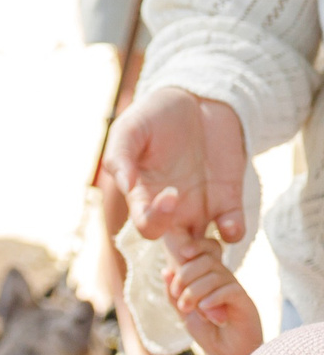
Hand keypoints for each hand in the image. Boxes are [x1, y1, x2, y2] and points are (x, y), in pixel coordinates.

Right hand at [104, 86, 248, 244]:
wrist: (197, 99)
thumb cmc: (155, 114)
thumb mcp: (130, 128)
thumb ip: (121, 155)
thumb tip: (125, 184)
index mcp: (143, 194)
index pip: (145, 224)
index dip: (155, 219)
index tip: (169, 194)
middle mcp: (170, 208)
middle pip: (173, 247)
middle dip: (183, 256)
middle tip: (193, 247)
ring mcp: (200, 206)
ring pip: (201, 247)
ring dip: (207, 255)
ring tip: (213, 245)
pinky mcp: (228, 199)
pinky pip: (231, 228)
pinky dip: (232, 233)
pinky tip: (230, 224)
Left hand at [163, 230, 263, 354]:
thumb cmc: (207, 331)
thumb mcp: (184, 311)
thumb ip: (174, 293)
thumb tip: (165, 270)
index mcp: (209, 277)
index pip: (206, 249)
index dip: (195, 246)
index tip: (180, 254)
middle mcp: (224, 279)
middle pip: (207, 259)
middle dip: (186, 275)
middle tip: (178, 296)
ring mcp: (235, 290)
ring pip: (216, 274)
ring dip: (194, 291)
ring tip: (187, 308)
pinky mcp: (245, 302)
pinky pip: (230, 290)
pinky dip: (212, 298)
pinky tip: (204, 310)